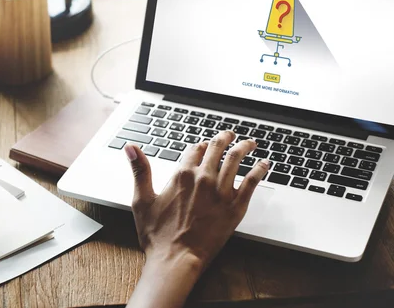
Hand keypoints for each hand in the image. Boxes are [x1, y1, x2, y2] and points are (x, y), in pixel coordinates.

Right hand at [125, 131, 269, 307]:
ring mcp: (221, 192)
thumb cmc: (157, 235)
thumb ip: (140, 170)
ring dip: (244, 147)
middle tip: (229, 135)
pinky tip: (265, 164)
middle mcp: (203, 178)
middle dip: (224, 138)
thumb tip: (130, 147)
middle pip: (217, 149)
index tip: (203, 145)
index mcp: (182, 175)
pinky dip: (259, 170)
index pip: (194, 149)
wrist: (176, 259)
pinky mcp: (235, 207)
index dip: (199, 145)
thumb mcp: (142, 199)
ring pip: (236, 159)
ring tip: (249, 143)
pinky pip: (252, 182)